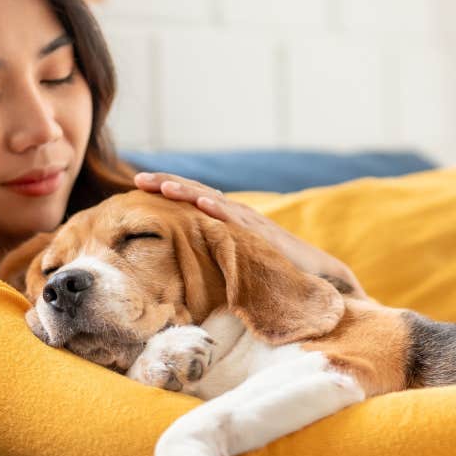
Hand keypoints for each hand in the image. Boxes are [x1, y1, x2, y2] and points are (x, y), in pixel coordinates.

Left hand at [133, 172, 365, 296]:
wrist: (317, 276)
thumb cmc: (275, 272)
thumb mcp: (236, 262)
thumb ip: (215, 258)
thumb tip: (184, 271)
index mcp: (226, 220)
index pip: (192, 200)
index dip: (166, 191)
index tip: (138, 188)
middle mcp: (236, 215)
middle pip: (197, 193)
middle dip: (168, 184)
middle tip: (139, 178)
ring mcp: (250, 223)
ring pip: (214, 202)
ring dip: (189, 192)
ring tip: (163, 186)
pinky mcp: (263, 236)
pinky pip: (238, 221)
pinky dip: (220, 211)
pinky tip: (203, 204)